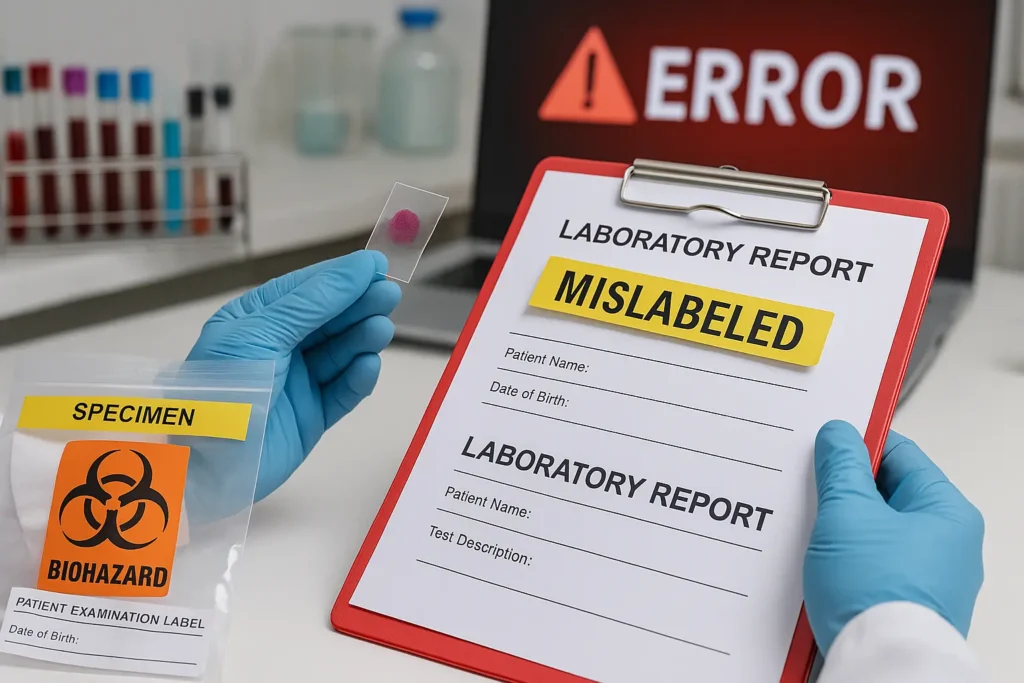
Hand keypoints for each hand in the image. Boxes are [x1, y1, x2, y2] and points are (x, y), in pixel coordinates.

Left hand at [185, 250, 400, 509]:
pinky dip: (357, 378)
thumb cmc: (220, 395)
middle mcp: (276, 348)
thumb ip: (310, 303)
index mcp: (253, 321)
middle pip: (328, 320)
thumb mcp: (259, 336)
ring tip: (380, 330)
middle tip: (389, 295)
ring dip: (361, 339)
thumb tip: (357, 268)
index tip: (377, 267)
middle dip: (358, 306)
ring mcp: (295, 383)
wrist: (205, 473)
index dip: (341, 277)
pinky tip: (367, 366)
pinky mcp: (311, 416)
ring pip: (340, 353)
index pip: (304, 290)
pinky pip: (342, 391)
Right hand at [803, 420, 983, 654]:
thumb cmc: (878, 594)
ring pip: (872, 534)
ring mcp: (924, 578)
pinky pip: (867, 568)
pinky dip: (841, 561)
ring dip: (837, 528)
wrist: (881, 666)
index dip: (859, 442)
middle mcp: (945, 546)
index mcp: (947, 513)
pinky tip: (813, 562)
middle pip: (883, 496)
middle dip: (841, 490)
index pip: (899, 454)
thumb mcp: (848, 513)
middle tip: (807, 485)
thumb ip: (841, 466)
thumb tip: (839, 435)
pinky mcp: (900, 604)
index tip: (825, 440)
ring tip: (805, 527)